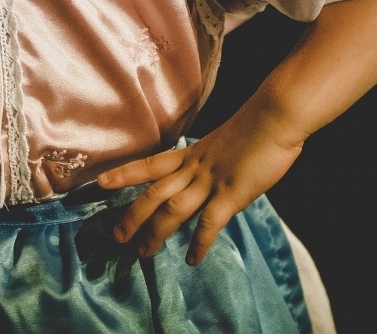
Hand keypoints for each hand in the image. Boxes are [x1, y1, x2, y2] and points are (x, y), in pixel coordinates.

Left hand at [98, 99, 304, 265]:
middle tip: (116, 237)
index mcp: (192, 153)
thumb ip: (213, 161)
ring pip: (173, 208)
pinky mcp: (231, 194)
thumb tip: (211, 176)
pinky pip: (209, 222)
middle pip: (154, 192)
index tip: (101, 182)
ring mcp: (211, 181)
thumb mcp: (224, 143)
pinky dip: (199, 243)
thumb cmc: (256, 127)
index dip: (125, 173)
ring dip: (156, 232)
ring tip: (142, 253)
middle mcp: (195, 168)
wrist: (275, 117)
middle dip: (133, 215)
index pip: (150, 164)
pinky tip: (192, 260)